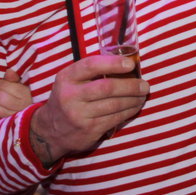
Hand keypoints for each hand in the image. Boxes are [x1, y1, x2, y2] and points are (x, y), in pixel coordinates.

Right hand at [28, 55, 147, 165]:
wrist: (50, 131)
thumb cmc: (68, 99)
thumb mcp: (70, 81)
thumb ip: (91, 72)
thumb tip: (126, 64)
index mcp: (66, 78)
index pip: (91, 65)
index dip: (113, 63)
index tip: (130, 64)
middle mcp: (70, 95)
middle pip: (107, 87)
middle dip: (131, 85)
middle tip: (145, 85)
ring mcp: (79, 114)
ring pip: (114, 105)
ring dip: (133, 99)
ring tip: (142, 95)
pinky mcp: (89, 129)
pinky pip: (115, 118)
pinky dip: (129, 112)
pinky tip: (135, 107)